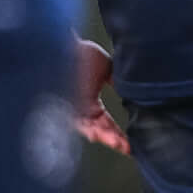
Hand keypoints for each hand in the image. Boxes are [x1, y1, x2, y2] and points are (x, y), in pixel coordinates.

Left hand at [71, 39, 128, 154]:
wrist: (61, 44)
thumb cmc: (79, 52)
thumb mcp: (105, 67)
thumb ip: (116, 80)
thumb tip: (132, 89)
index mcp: (89, 101)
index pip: (106, 122)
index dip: (119, 133)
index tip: (132, 142)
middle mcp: (79, 109)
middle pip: (99, 130)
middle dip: (114, 140)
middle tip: (129, 149)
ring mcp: (69, 108)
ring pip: (88, 130)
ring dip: (104, 138)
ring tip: (120, 144)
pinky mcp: (62, 106)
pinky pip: (75, 124)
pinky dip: (88, 131)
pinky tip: (100, 136)